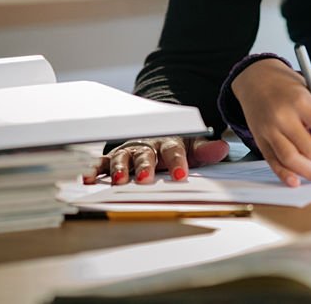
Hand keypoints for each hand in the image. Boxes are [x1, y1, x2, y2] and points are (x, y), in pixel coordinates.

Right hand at [85, 136, 229, 184]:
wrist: (157, 129)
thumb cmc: (175, 144)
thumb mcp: (193, 145)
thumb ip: (205, 150)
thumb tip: (222, 149)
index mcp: (169, 141)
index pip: (174, 151)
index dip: (178, 162)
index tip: (181, 175)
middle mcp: (147, 145)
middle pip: (146, 154)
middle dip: (144, 166)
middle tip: (144, 178)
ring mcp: (129, 151)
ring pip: (123, 158)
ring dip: (120, 169)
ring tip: (119, 181)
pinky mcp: (114, 157)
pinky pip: (103, 163)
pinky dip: (94, 170)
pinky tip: (88, 178)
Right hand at [231, 58, 310, 186]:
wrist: (256, 80)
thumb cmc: (289, 88)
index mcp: (301, 100)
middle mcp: (283, 116)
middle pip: (308, 148)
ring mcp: (269, 129)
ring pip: (291, 160)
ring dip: (310, 172)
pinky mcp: (260, 140)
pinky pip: (273, 163)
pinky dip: (286, 176)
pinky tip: (297, 181)